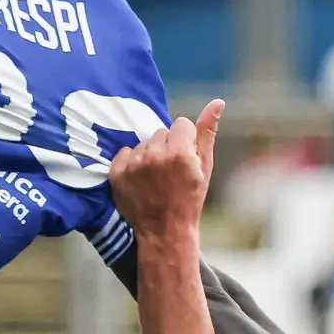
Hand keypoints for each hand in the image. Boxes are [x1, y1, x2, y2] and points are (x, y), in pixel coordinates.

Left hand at [108, 99, 222, 240]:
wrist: (165, 231)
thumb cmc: (190, 199)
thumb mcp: (205, 167)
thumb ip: (208, 132)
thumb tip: (217, 102)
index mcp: (180, 152)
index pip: (181, 124)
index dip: (185, 141)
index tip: (185, 160)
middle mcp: (155, 155)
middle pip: (161, 132)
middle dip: (167, 146)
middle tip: (170, 172)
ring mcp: (134, 164)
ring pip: (143, 143)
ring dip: (149, 155)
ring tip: (155, 178)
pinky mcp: (117, 173)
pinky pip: (125, 152)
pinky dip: (132, 163)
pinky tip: (141, 180)